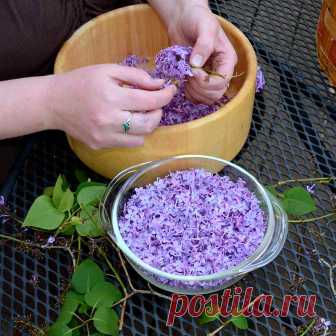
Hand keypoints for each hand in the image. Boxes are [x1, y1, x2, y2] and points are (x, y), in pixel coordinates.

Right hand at [48, 64, 175, 148]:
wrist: (53, 102)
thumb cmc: (81, 82)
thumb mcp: (107, 70)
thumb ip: (136, 76)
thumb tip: (160, 85)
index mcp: (111, 97)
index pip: (149, 101)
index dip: (165, 96)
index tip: (171, 90)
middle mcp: (109, 120)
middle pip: (149, 124)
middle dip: (159, 112)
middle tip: (155, 103)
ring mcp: (105, 137)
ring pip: (142, 137)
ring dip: (148, 124)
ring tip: (140, 112)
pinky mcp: (101, 145)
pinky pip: (128, 143)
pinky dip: (135, 133)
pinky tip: (128, 122)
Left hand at [167, 4, 237, 103]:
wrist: (183, 19)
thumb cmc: (197, 19)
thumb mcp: (204, 27)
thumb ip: (204, 44)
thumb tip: (197, 64)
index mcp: (227, 60)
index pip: (222, 82)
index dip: (207, 82)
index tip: (193, 71)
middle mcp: (221, 71)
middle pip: (216, 94)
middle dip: (200, 89)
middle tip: (189, 75)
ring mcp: (209, 78)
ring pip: (207, 98)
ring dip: (194, 93)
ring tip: (186, 78)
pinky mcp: (198, 82)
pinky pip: (197, 98)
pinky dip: (189, 95)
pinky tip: (184, 84)